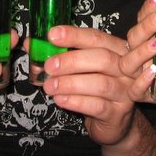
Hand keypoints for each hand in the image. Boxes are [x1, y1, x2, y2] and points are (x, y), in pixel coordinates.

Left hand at [39, 25, 135, 145]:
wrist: (114, 121)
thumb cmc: (95, 88)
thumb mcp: (81, 68)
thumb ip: (60, 54)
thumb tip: (30, 44)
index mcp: (116, 49)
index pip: (96, 37)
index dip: (74, 35)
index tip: (52, 35)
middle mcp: (125, 68)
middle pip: (102, 58)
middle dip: (72, 61)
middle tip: (49, 66)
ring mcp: (125, 90)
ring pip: (100, 83)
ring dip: (71, 83)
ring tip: (49, 86)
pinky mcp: (119, 112)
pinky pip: (98, 105)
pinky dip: (76, 102)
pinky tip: (60, 100)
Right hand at [122, 0, 155, 102]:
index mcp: (150, 36)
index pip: (142, 18)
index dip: (147, 8)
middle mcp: (141, 52)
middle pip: (133, 36)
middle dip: (146, 25)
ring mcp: (140, 73)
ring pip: (128, 62)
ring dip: (142, 50)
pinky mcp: (146, 93)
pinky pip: (136, 89)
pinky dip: (143, 80)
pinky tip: (154, 71)